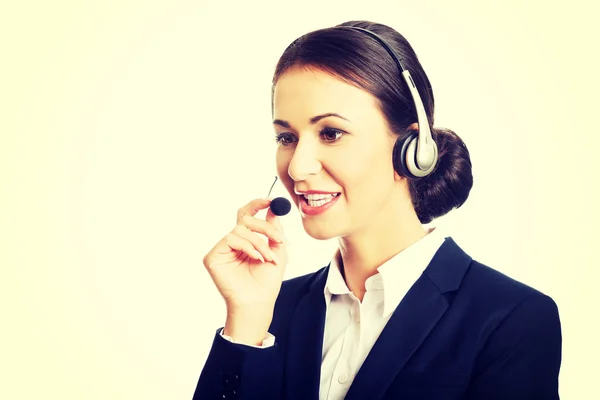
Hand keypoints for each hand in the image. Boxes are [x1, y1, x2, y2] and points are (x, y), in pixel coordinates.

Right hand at [202, 198, 288, 314]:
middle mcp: (232, 242)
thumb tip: (273, 210)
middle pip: (245, 219)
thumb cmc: (266, 282)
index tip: (271, 201)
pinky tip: (255, 259)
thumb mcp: (277, 252)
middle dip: (264, 226)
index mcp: (246, 240)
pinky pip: (230, 238)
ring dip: (259, 242)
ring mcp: (222, 249)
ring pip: (240, 229)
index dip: (257, 205)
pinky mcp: (213, 256)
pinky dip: (247, 247)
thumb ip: (274, 231)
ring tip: (267, 258)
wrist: (258, 301)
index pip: (248, 216)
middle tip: (278, 238)